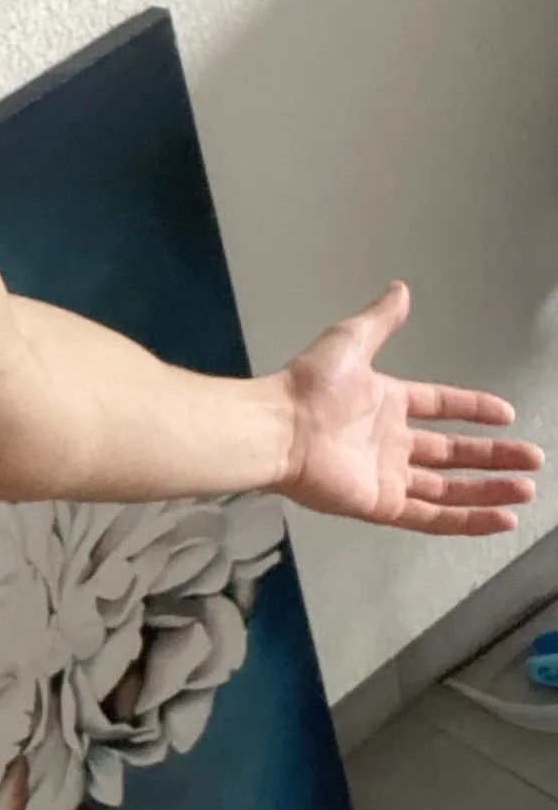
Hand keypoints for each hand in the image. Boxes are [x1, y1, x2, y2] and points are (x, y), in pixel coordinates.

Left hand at [277, 281, 542, 535]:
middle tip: (530, 459)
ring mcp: (386, 475)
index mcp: (386, 403)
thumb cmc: (308, 387)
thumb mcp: (351, 341)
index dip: (472, 408)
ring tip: (525, 489)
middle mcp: (389, 442)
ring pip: (448, 488)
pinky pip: (430, 517)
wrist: (278, 428)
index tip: (504, 414)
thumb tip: (399, 290)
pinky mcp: (380, 504)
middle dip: (492, 457)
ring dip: (487, 490)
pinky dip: (466, 519)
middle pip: (452, 453)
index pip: (440, 406)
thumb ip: (380, 320)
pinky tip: (498, 518)